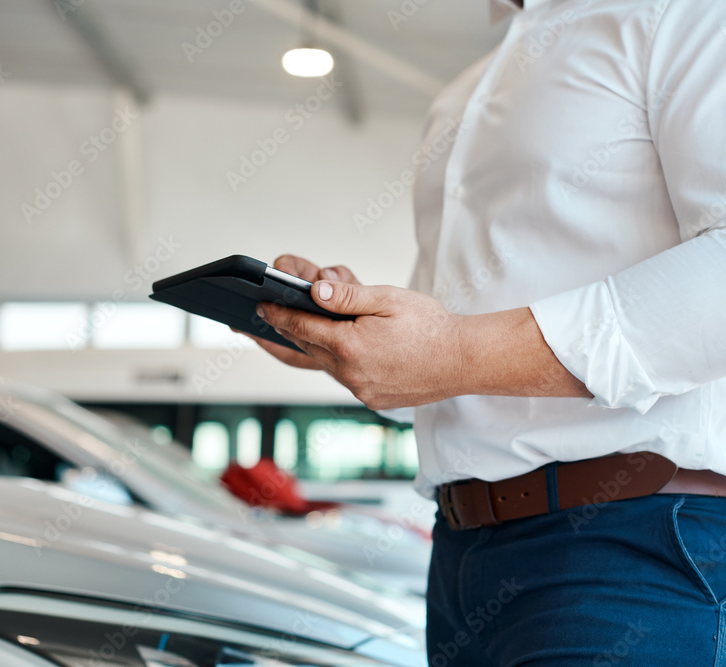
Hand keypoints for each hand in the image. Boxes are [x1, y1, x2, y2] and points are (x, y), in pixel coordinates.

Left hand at [257, 279, 466, 409]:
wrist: (464, 361)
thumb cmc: (432, 327)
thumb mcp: (389, 299)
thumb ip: (349, 296)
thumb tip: (315, 292)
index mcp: (351, 345)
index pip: (301, 328)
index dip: (277, 315)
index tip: (260, 308)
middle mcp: (351, 373)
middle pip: (306, 350)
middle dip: (284, 333)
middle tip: (262, 323)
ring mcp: (360, 390)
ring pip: (324, 365)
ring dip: (310, 348)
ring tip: (294, 334)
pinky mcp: (372, 399)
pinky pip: (344, 378)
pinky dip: (335, 362)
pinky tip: (336, 349)